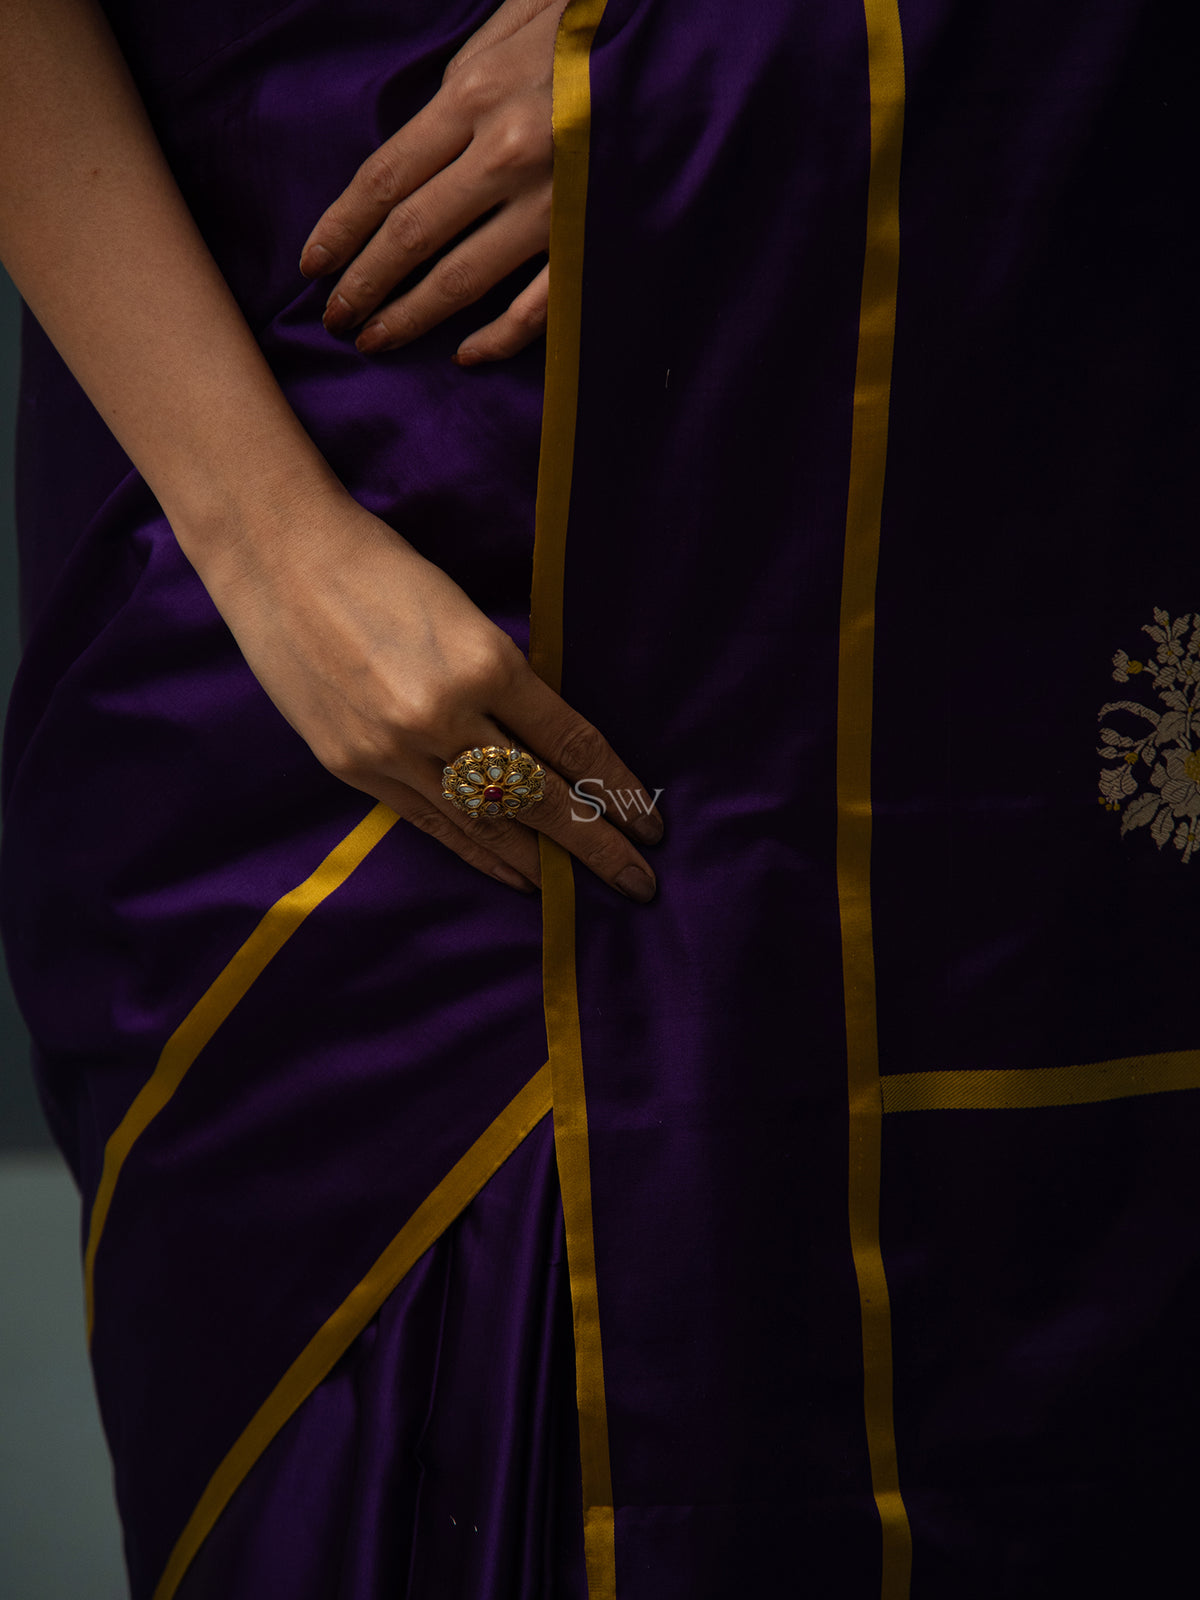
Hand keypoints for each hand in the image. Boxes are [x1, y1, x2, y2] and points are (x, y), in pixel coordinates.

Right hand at [205, 483, 662, 899]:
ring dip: (542, 861)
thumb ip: (508, 680)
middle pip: (538, 797)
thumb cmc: (383, 567)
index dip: (616, 788)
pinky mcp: (354, 768)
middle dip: (596, 846)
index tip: (651, 822)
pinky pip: (432, 825)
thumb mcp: (467, 613)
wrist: (278, 557)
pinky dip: (479, 853)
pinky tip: (515, 876)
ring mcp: (394, 749)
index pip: (572, 744)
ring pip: (486, 823)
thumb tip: (555, 746)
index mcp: (486, 662)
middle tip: (640, 883)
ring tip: (583, 889)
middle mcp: (443, 715)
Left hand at [299, 0, 566, 365]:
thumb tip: (414, 143)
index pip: (383, 176)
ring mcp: (555, 203)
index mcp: (477, 94)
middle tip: (333, 319)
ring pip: (461, 278)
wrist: (692, 39)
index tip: (311, 265)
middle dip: (362, 282)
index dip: (340, 227)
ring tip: (374, 340)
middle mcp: (507, 152)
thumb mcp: (515, 22)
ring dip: (410, 316)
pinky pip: (538, 306)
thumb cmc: (594, 26)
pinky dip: (498, 338)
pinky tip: (465, 355)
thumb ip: (461, 83)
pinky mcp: (597, 238)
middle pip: (410, 234)